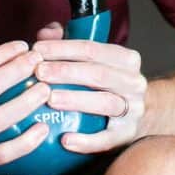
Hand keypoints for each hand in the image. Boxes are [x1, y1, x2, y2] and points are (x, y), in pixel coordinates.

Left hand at [32, 28, 147, 153]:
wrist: (136, 113)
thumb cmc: (104, 82)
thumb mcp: (92, 58)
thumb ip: (66, 42)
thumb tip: (45, 33)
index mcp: (126, 59)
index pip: (93, 49)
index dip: (63, 48)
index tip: (38, 49)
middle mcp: (134, 82)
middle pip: (99, 74)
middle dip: (67, 71)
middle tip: (39, 72)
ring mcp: (134, 110)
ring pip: (106, 103)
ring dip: (76, 100)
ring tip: (50, 99)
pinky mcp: (127, 135)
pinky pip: (107, 140)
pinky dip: (87, 141)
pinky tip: (65, 140)